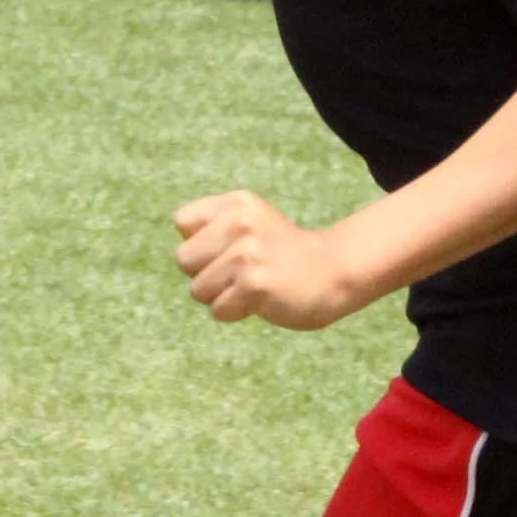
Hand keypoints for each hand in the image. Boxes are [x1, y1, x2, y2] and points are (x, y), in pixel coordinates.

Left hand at [173, 189, 360, 329]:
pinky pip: (219, 309)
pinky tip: (262, 300)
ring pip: (198, 290)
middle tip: (242, 272)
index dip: (200, 243)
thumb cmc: (284, 254)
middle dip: (206, 273)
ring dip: (222, 296)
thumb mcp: (252, 222)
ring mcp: (247, 254)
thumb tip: (182, 256)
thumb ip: (214, 229)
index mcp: (237, 203)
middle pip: (184, 259)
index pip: (183, 221)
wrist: (334, 272)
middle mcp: (240, 222)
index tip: (229, 248)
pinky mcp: (254, 285)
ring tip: (253, 286)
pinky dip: (236, 312)